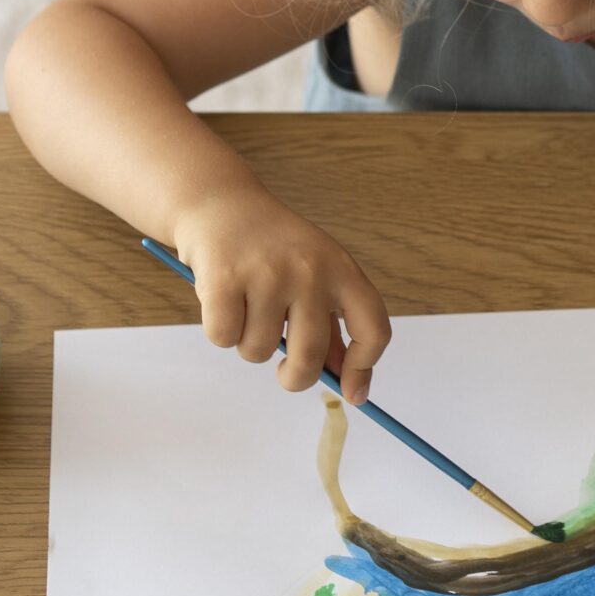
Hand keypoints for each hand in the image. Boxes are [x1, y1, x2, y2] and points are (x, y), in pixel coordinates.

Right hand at [172, 189, 391, 401]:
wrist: (221, 204)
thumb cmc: (272, 251)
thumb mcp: (315, 275)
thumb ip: (332, 327)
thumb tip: (348, 385)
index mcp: (342, 269)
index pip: (373, 330)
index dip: (363, 368)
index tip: (350, 391)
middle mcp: (310, 270)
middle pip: (310, 357)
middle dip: (295, 378)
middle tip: (285, 372)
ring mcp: (267, 273)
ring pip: (260, 351)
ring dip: (250, 345)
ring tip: (247, 311)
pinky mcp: (224, 278)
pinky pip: (224, 337)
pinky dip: (221, 332)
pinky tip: (224, 302)